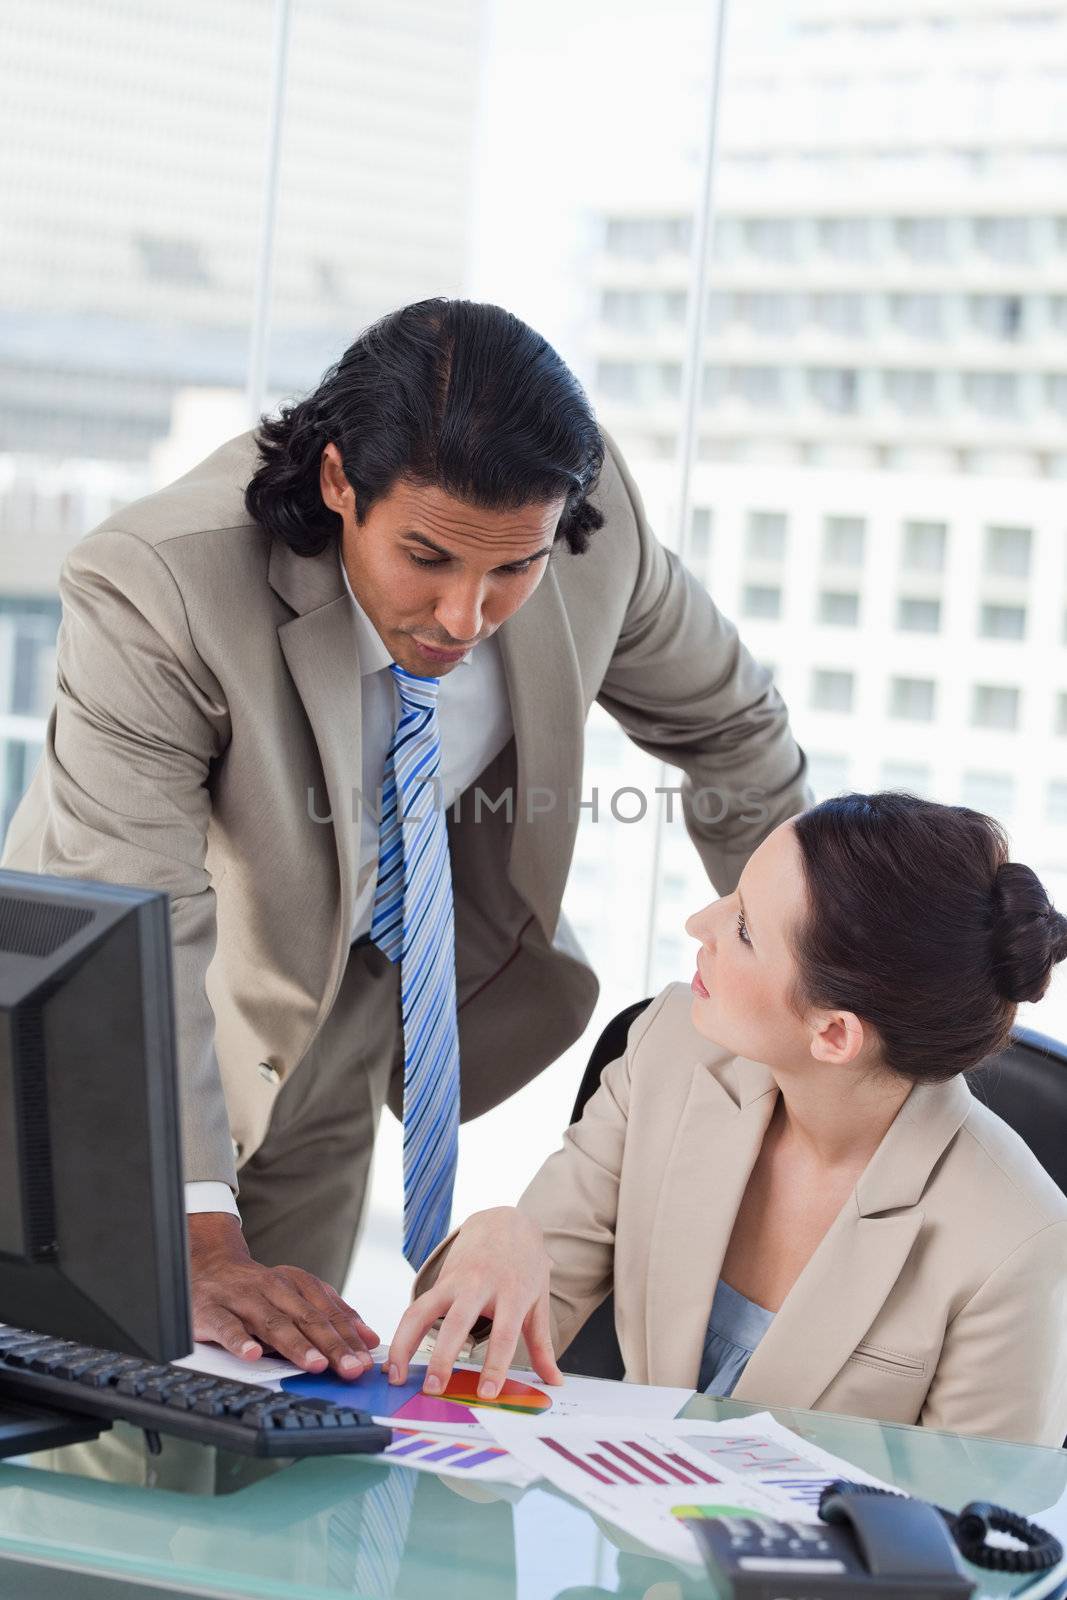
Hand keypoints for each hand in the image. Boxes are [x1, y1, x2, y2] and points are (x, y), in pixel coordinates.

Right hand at [188, 1213, 378, 1377]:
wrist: (208, 1266)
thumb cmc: (257, 1290)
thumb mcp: (295, 1295)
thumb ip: (331, 1315)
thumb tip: (369, 1340)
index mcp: (295, 1283)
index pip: (327, 1312)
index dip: (348, 1337)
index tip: (366, 1360)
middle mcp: (272, 1288)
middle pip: (307, 1319)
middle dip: (332, 1345)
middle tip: (352, 1368)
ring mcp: (242, 1299)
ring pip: (273, 1323)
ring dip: (296, 1345)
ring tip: (315, 1364)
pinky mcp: (213, 1311)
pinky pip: (228, 1328)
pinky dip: (241, 1341)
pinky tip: (253, 1355)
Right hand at [387, 1207, 562, 1399]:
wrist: (504, 1222)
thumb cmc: (524, 1265)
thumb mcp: (538, 1300)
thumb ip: (542, 1344)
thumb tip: (554, 1382)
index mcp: (512, 1293)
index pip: (504, 1333)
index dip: (495, 1364)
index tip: (486, 1393)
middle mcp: (480, 1285)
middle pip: (458, 1322)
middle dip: (444, 1357)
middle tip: (434, 1388)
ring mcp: (455, 1281)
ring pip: (424, 1311)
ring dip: (406, 1344)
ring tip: (395, 1376)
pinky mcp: (439, 1280)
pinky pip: (416, 1308)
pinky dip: (401, 1333)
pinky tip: (393, 1359)